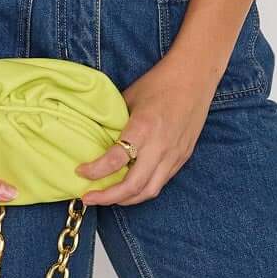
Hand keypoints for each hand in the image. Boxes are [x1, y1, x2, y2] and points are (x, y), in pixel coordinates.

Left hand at [75, 59, 214, 206]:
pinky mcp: (182, 158)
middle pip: (132, 186)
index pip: (115, 161)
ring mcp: (174, 155)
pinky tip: (130, 188)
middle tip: (89, 197)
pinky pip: (161, 182)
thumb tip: (97, 137)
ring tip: (108, 198)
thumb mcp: (130, 99)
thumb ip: (115, 122)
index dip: (94, 171)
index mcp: (143, 128)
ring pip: (148, 191)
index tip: (80, 171)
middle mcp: (160, 146)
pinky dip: (142, 190)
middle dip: (107, 197)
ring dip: (125, 200)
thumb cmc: (160, 82)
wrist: (195, 77)